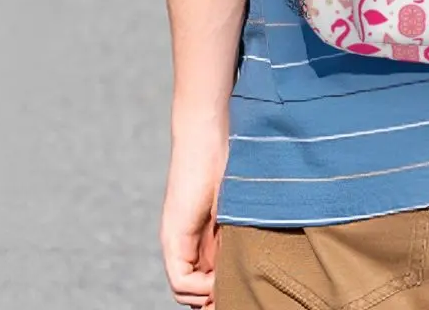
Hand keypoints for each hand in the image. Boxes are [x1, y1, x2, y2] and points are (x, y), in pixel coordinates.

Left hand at [161, 118, 228, 306]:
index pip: (203, 279)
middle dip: (214, 298)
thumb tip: (254, 259)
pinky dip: (199, 288)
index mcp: (200, 235)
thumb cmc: (231, 159)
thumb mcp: (239, 205)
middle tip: (238, 296)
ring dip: (207, 295)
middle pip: (193, 289)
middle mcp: (183, 242)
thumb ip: (238, 230)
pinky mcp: (174, 236)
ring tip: (229, 286)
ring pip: (184, 289)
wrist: (209, 134)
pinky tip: (218, 278)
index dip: (220, 290)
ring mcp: (175, 240)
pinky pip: (180, 280)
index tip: (244, 289)